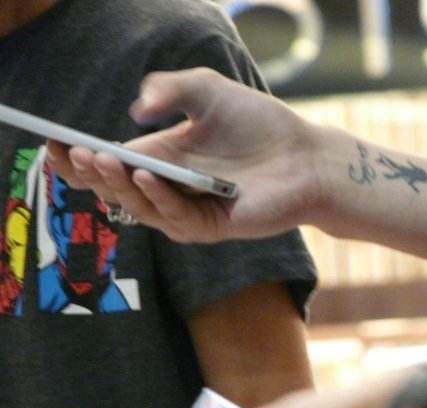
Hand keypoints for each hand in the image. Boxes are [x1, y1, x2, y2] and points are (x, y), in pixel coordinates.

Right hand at [47, 68, 322, 242]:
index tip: (51, 142)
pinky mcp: (210, 227)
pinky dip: (158, 198)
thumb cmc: (259, 123)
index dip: (81, 157)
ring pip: (140, 207)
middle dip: (91, 174)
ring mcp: (188, 210)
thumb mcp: (208, 90)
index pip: (112, 163)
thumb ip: (170, 89)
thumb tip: (136, 113)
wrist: (302, 154)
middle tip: (71, 154)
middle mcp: (170, 187)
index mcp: (162, 158)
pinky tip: (147, 175)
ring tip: (100, 161)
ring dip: (118, 186)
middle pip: (118, 189)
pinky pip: (175, 217)